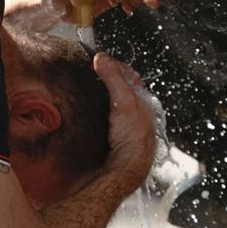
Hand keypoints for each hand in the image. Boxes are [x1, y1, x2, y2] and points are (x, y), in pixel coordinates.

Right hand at [93, 52, 155, 192]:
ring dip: (98, 99)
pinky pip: (102, 121)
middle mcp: (135, 113)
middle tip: (91, 73)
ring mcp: (124, 126)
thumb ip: (113, 78)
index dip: (115, 65)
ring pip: (111, 107)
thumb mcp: (123, 101)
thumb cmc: (133, 138)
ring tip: (84, 92)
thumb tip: (101, 58)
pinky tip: (85, 116)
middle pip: (120, 91)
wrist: (126, 169)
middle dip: (106, 82)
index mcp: (143, 102)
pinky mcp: (112, 139)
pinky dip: (93, 114)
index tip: (99, 59)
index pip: (129, 76)